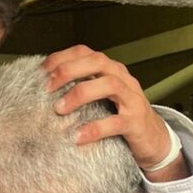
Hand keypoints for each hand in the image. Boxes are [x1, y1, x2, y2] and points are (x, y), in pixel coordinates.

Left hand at [42, 46, 180, 175]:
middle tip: (46, 88)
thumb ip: (78, 89)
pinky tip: (78, 137)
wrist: (152, 139)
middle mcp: (122, 78)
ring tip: (59, 109)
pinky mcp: (136, 122)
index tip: (40, 72)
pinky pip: (116, 122)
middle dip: (69, 71)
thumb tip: (43, 89)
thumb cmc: (119, 116)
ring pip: (109, 85)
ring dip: (80, 94)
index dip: (60, 58)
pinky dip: (95, 129)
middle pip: (97, 62)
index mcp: (109, 69)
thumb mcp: (98, 98)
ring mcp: (131, 99)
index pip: (84, 52)